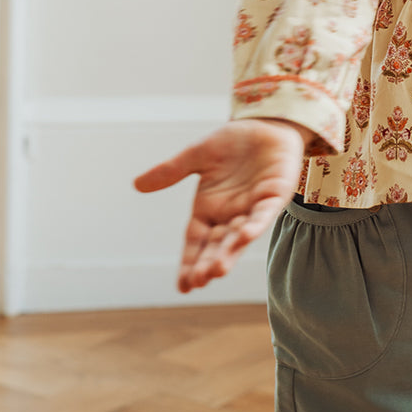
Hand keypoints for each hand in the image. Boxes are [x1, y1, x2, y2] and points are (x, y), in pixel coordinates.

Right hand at [133, 118, 312, 292]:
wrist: (265, 124)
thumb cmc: (233, 143)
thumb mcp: (197, 156)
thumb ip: (171, 171)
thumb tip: (137, 184)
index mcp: (208, 209)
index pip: (196, 242)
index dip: (189, 263)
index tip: (183, 287)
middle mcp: (230, 215)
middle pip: (216, 245)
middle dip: (208, 264)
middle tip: (199, 282)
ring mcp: (252, 207)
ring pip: (239, 236)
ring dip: (230, 252)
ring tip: (217, 270)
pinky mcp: (273, 196)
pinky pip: (263, 214)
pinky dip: (255, 225)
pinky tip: (245, 236)